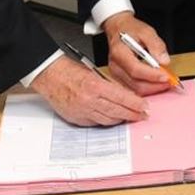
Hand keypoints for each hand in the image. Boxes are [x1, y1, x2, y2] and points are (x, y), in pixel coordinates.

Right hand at [29, 56, 148, 125]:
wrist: (50, 76)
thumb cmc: (69, 71)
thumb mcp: (93, 73)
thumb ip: (108, 85)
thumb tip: (125, 94)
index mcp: (95, 86)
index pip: (121, 98)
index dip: (135, 104)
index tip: (145, 106)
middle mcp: (89, 101)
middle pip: (117, 111)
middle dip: (132, 114)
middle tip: (142, 115)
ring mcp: (82, 112)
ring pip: (107, 120)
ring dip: (120, 119)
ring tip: (130, 117)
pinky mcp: (76, 119)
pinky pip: (95, 123)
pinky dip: (106, 121)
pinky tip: (113, 119)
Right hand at [103, 12, 173, 91]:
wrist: (118, 29)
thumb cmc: (130, 29)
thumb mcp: (146, 31)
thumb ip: (156, 45)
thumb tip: (164, 61)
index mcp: (119, 52)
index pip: (136, 69)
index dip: (152, 75)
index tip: (167, 76)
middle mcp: (115, 66)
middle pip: (136, 84)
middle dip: (155, 85)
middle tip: (170, 81)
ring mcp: (116, 74)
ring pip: (136, 90)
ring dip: (153, 88)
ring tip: (165, 82)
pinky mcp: (119, 79)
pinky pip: (134, 89)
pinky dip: (147, 88)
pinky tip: (156, 82)